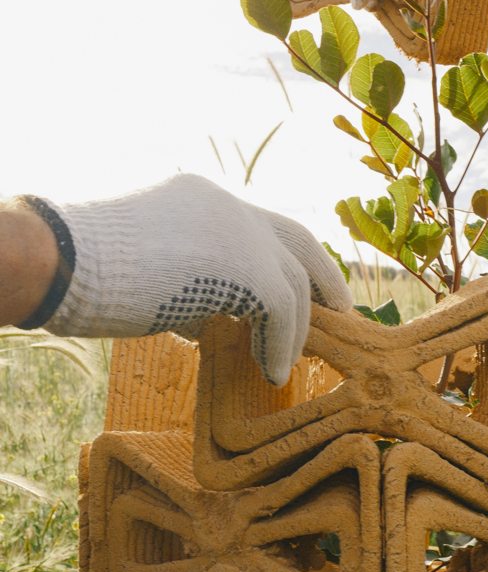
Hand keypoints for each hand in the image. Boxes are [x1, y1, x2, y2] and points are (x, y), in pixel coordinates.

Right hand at [37, 175, 351, 385]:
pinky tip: (271, 371)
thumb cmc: (87, 272)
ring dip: (294, 326)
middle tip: (341, 313)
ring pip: (292, 279)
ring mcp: (241, 230)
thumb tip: (211, 322)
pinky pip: (282, 308)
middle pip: (298, 239)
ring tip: (285, 363)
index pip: (262, 228)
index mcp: (206, 200)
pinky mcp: (247, 265)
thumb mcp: (153, 273)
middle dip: (323, 278)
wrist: (62, 261)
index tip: (302, 292)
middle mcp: (230, 206)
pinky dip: (281, 343)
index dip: (286, 259)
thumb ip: (192, 286)